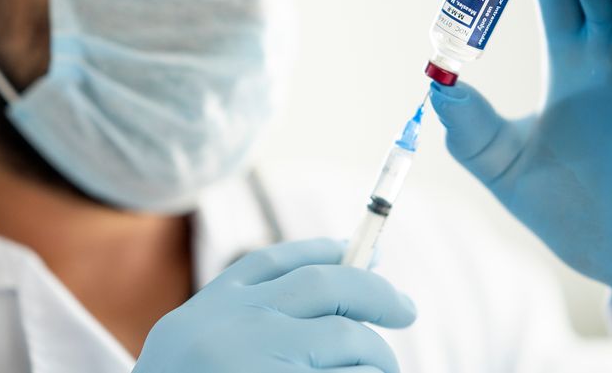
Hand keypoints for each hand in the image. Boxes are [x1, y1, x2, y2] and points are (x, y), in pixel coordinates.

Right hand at [133, 238, 415, 372]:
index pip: (275, 262)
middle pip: (326, 285)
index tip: (366, 254)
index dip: (326, 250)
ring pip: (349, 338)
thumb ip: (255, 319)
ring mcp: (258, 359)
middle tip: (405, 309)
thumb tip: (344, 284)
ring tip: (378, 371)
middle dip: (375, 292)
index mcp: (209, 310)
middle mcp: (234, 324)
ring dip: (376, 356)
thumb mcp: (206, 346)